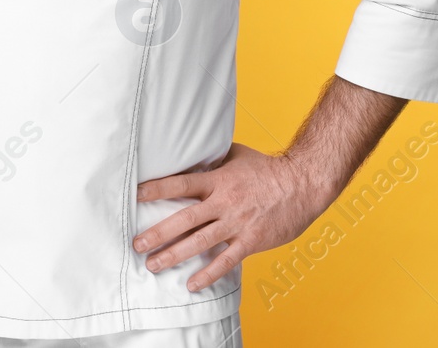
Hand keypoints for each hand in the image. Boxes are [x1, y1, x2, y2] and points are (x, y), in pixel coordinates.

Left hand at [133, 142, 328, 292]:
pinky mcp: (251, 241)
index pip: (180, 183)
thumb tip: (192, 154)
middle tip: (136, 243)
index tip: (134, 196)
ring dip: (174, 255)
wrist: (303, 184)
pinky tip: (191, 284)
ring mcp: (237, 223)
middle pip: (184, 218)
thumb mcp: (236, 156)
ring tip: (153, 265)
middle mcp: (224, 202)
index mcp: (218, 179)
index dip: (155, 189)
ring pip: (200, 242)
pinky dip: (208, 274)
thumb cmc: (268, 168)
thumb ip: (213, 159)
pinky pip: (226, 261)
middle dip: (158, 232)